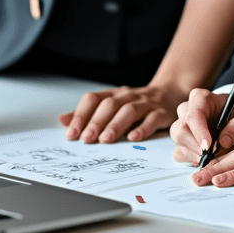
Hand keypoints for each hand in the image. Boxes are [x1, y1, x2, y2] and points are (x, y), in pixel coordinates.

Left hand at [59, 83, 186, 143]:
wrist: (170, 92)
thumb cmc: (136, 104)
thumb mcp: (112, 105)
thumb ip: (88, 114)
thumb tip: (62, 121)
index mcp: (114, 95)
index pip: (94, 99)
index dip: (81, 115)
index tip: (71, 133)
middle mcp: (128, 96)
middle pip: (110, 104)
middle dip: (96, 122)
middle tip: (86, 139)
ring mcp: (146, 103)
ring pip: (129, 110)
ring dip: (115, 125)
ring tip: (105, 140)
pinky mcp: (162, 113)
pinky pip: (152, 119)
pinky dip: (143, 128)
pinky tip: (133, 138)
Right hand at [170, 88, 233, 162]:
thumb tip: (223, 142)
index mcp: (201, 98)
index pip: (194, 114)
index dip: (199, 132)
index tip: (208, 147)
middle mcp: (187, 109)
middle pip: (182, 129)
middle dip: (196, 146)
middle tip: (212, 157)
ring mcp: (181, 124)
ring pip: (178, 141)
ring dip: (193, 154)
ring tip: (211, 159)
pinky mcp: (182, 140)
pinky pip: (179, 152)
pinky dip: (190, 160)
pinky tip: (204, 160)